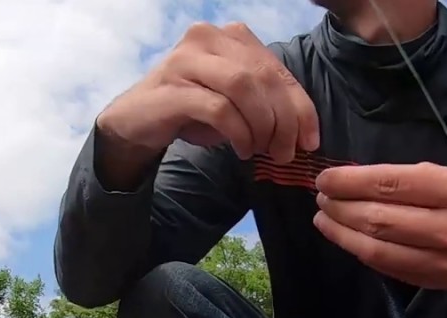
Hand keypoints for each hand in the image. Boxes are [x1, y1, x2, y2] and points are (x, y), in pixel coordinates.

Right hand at [97, 22, 319, 162]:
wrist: (137, 121)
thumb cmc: (192, 110)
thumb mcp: (236, 104)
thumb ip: (268, 105)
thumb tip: (304, 133)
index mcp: (231, 36)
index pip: (278, 70)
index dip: (301, 108)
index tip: (309, 141)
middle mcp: (209, 38)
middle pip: (264, 77)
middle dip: (283, 121)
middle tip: (284, 153)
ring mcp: (187, 60)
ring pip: (244, 88)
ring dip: (261, 126)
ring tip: (260, 151)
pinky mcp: (172, 88)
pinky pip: (219, 109)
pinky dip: (238, 133)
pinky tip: (241, 149)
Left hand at [314, 163, 446, 296]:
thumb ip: (415, 177)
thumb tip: (360, 178)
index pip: (392, 184)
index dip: (351, 182)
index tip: (326, 178)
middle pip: (379, 217)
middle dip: (341, 206)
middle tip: (321, 197)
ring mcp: (439, 259)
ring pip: (376, 245)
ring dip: (341, 230)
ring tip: (323, 216)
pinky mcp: (427, 281)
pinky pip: (383, 264)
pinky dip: (357, 249)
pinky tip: (343, 236)